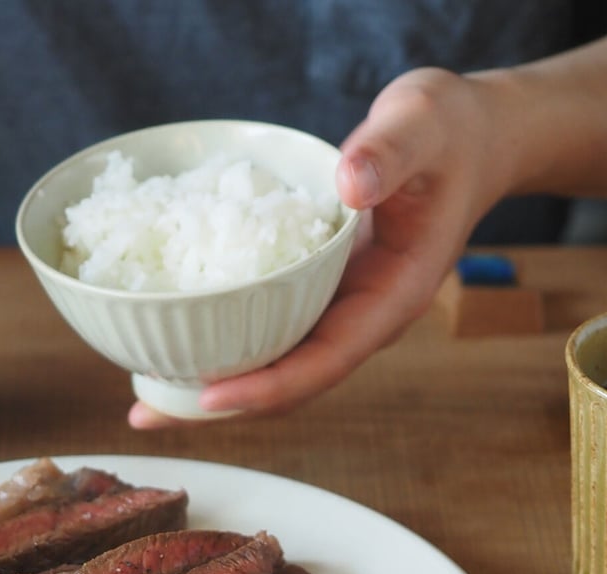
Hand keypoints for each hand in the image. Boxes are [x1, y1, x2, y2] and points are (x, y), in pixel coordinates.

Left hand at [129, 68, 510, 428]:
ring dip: (210, 387)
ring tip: (144, 400)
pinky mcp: (315, 294)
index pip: (327, 360)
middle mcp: (358, 319)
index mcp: (389, 299)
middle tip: (147, 417)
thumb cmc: (448, 136)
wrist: (462, 144)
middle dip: (220, 405)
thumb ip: (391, 153)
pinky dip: (221, 344)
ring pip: (272, 365)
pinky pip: (265, 330)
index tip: (209, 398)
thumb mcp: (425, 125)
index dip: (269, 385)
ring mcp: (335, 312)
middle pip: (288, 383)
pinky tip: (173, 341)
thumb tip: (349, 184)